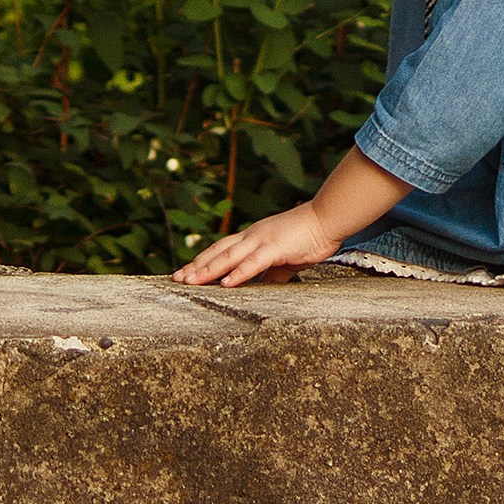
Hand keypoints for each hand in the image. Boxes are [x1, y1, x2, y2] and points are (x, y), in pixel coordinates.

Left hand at [177, 201, 333, 287]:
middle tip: (176, 278)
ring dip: (207, 270)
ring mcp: (262, 240)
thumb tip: (265, 285)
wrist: (327, 218)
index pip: (222, 250)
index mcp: (254, 237)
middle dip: (196, 266)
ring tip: (189, 281)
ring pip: (228, 257)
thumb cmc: (309, 236)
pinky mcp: (275, 247)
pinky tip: (224, 283)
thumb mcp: (286, 258)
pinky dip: (238, 273)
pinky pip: (253, 262)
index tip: (187, 273)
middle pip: (217, 251)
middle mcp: (252, 236)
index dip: (203, 261)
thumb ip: (273, 271)